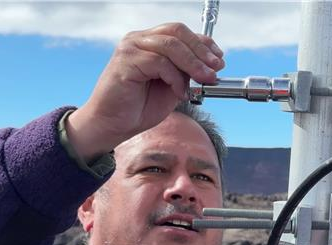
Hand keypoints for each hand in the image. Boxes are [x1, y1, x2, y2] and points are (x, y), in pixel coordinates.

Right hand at [66, 22, 224, 160]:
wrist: (112, 126)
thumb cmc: (138, 108)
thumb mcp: (172, 87)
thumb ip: (186, 73)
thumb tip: (211, 65)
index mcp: (149, 42)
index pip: (180, 32)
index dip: (203, 43)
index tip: (219, 59)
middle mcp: (138, 40)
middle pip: (177, 32)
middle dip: (201, 51)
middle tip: (216, 68)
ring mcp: (130, 48)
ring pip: (171, 45)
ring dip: (193, 64)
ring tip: (205, 80)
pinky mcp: (125, 61)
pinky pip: (160, 63)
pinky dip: (175, 78)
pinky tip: (179, 93)